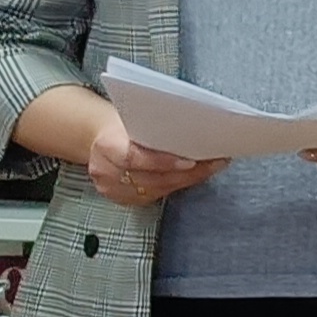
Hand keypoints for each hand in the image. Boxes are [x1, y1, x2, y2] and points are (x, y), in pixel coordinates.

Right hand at [87, 125, 222, 207]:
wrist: (103, 137)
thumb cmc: (123, 124)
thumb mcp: (133, 117)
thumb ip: (154, 126)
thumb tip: (194, 127)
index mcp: (106, 147)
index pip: (134, 158)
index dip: (163, 162)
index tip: (191, 161)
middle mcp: (105, 171)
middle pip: (151, 178)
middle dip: (186, 173)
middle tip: (214, 163)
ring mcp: (111, 189)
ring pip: (157, 189)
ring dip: (187, 180)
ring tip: (211, 168)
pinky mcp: (122, 199)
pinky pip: (155, 195)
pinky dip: (177, 185)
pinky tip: (194, 176)